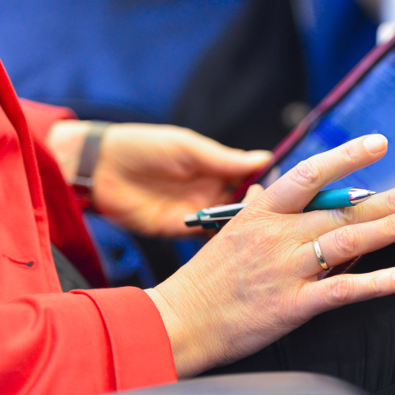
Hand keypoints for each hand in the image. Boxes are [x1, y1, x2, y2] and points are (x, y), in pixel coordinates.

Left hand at [46, 121, 270, 236]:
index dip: (271, 185)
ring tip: (268, 237)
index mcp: (214, 167)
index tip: (295, 192)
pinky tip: (239, 247)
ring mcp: (197, 212)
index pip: (252, 178)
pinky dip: (222, 243)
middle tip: (285, 219)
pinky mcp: (180, 231)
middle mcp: (210, 191)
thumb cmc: (142, 147)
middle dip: (264, 212)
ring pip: (231, 224)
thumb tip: (264, 158)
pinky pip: (208, 239)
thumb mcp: (187, 148)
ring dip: (246, 230)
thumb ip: (224, 159)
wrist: (98, 168)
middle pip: (247, 205)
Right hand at [147, 135, 394, 377]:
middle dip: (388, 199)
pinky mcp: (293, 305)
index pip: (310, 174)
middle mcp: (279, 236)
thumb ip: (257, 209)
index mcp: (264, 214)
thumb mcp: (229, 232)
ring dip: (389, 229)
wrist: (180, 322)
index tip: (378, 145)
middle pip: (342, 210)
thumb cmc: (206, 279)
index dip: (347, 157)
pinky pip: (342, 291)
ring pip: (347, 242)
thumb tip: (268, 189)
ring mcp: (287, 270)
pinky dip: (376, 283)